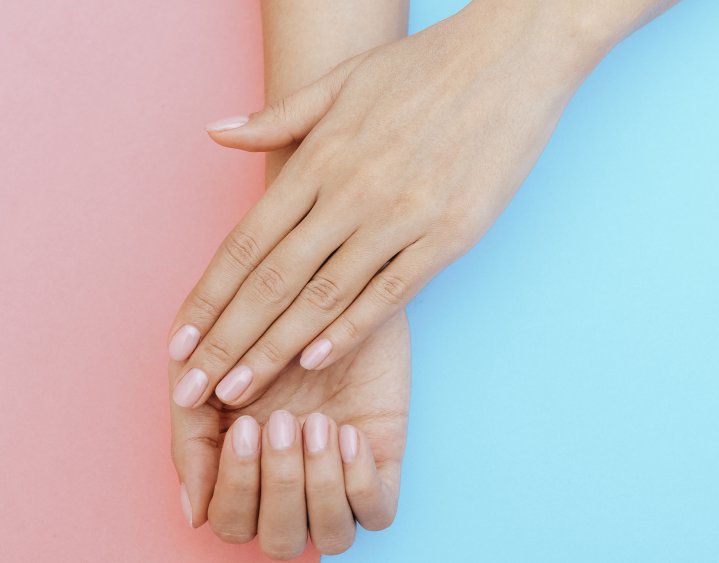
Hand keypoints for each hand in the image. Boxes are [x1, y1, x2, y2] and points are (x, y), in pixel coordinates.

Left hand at [166, 1, 614, 408]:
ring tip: (242, 391)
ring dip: (276, 349)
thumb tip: (215, 134)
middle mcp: (352, 192)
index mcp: (321, 157)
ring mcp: (401, 217)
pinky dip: (350, 330)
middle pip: (274, 280)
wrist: (513, 59)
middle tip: (194, 389)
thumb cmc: (427, 67)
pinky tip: (317, 359)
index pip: (247, 241)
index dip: (208, 297)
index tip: (179, 340)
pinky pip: (390, 293)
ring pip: (324, 297)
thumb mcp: (344, 81)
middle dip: (229, 341)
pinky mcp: (449, 236)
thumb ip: (279, 118)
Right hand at [171, 312, 409, 558]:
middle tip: (282, 422)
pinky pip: (377, 513)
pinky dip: (359, 483)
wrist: (334, 281)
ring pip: (331, 536)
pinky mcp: (383, 460)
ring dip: (319, 486)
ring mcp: (341, 475)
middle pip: (280, 540)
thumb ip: (191, 437)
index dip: (237, 488)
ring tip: (319, 422)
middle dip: (278, 485)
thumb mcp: (209, 371)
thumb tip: (195, 513)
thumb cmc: (265, 323)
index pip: (233, 522)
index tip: (247, 427)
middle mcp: (295, 482)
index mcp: (248, 469)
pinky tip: (350, 434)